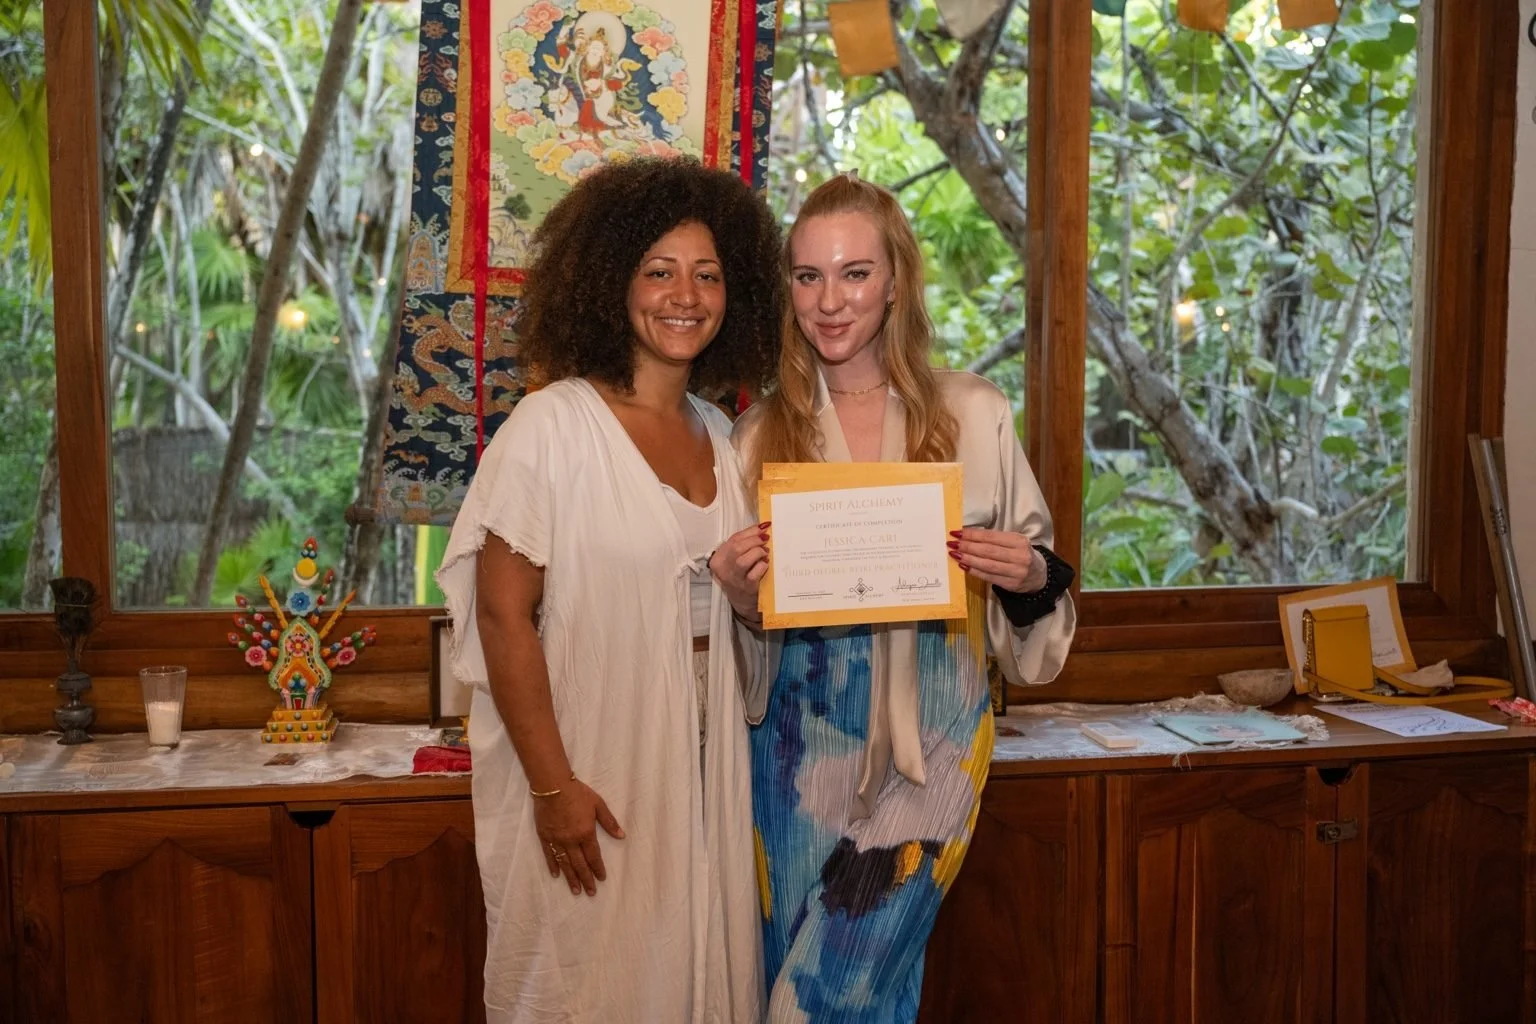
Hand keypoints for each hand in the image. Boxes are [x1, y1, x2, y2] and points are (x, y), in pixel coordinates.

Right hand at [533, 777, 624, 895]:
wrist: (552, 785)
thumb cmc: (577, 793)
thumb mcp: (598, 804)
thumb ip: (609, 822)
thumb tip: (621, 836)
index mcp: (586, 833)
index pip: (593, 856)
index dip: (598, 868)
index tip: (602, 879)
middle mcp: (571, 840)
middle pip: (580, 864)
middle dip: (586, 879)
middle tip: (590, 892)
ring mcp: (556, 840)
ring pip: (565, 864)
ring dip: (571, 878)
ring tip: (576, 891)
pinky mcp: (544, 837)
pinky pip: (549, 855)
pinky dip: (553, 866)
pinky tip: (557, 875)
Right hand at [710, 521, 769, 622]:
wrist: (742, 601)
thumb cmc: (740, 576)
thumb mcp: (735, 559)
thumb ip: (744, 544)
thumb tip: (762, 528)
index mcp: (719, 558)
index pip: (733, 539)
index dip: (750, 531)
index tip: (763, 527)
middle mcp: (723, 569)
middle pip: (736, 548)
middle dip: (754, 540)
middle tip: (766, 540)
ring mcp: (734, 579)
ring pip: (742, 560)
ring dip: (757, 552)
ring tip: (765, 552)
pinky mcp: (746, 588)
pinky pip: (754, 574)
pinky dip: (762, 566)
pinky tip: (766, 564)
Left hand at [948, 527, 1045, 593]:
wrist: (1039, 576)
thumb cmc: (1021, 555)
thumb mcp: (1014, 543)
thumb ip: (995, 540)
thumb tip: (967, 536)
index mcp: (1019, 541)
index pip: (991, 537)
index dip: (973, 534)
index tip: (957, 532)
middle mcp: (1019, 556)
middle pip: (988, 550)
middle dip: (967, 546)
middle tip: (952, 543)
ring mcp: (1016, 571)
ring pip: (987, 564)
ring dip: (968, 559)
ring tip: (955, 554)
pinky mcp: (1012, 584)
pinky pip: (989, 577)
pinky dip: (975, 571)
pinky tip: (964, 567)